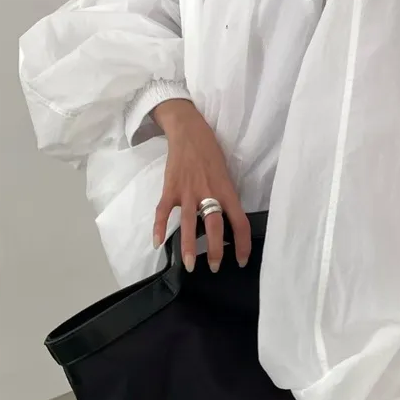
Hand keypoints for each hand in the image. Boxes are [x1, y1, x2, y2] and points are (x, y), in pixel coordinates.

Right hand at [152, 100, 250, 272]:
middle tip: (215, 267)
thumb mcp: (225, 174)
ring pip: (189, 223)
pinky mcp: (170, 189)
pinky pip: (163, 212)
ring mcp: (188, 192)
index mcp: (226, 190)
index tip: (242, 260)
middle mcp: (208, 193)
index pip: (239, 221)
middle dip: (216, 250)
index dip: (243, 244)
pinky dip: (158, 227)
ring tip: (190, 266)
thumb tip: (227, 221)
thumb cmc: (211, 153)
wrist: (189, 132)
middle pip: (215, 226)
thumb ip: (225, 196)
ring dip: (189, 247)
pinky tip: (157, 243)